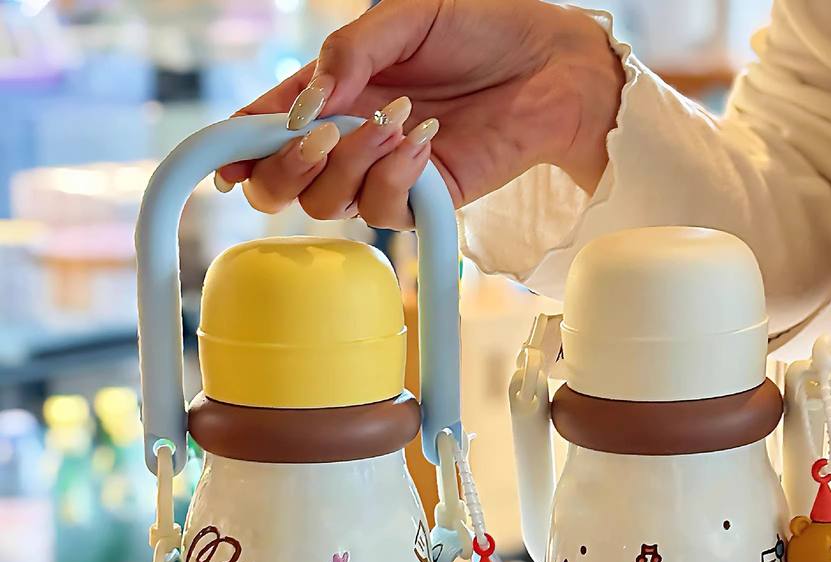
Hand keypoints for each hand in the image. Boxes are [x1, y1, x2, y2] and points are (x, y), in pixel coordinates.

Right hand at [217, 0, 623, 225]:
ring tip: (398, 118)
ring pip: (327, 203)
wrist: (548, 64)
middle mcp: (347, 140)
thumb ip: (348, 53)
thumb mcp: (404, 16)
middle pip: (280, 186)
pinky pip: (382, 210)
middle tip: (317, 134)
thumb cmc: (480, 27)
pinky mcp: (422, 201)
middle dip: (281, 168)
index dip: (233, 147)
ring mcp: (382, 175)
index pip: (264, 128)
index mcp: (331, 92)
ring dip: (351, 162)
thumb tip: (303, 103)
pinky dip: (395, 175)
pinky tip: (425, 140)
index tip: (218, 157)